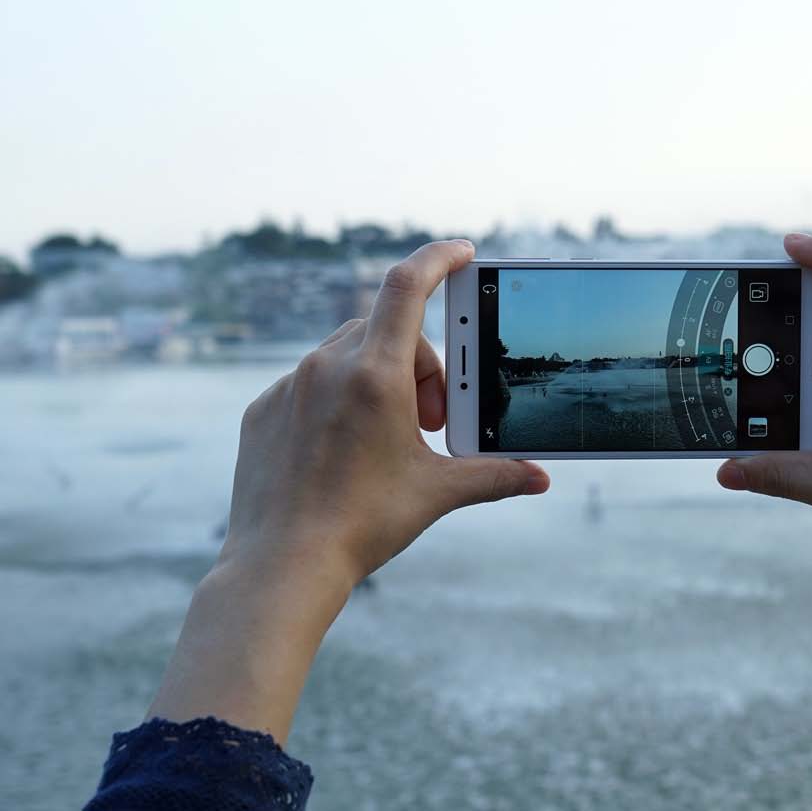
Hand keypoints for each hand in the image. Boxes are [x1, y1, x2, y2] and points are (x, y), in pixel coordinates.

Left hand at [222, 239, 548, 588]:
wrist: (282, 565)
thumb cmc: (363, 524)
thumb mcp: (437, 493)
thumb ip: (494, 474)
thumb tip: (539, 477)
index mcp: (376, 375)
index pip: (409, 285)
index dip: (439, 258)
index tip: (462, 254)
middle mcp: (328, 367)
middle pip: (389, 330)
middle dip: (420, 363)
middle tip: (432, 419)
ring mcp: (289, 386)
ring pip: (348, 353)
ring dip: (379, 378)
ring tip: (389, 437)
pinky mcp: (263, 409)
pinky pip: (309, 383)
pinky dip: (337, 400)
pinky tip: (343, 451)